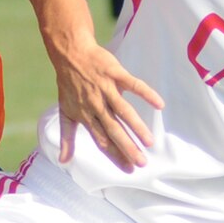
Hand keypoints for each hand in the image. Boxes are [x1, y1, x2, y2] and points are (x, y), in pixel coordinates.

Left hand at [50, 35, 159, 171]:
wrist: (70, 54)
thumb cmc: (68, 84)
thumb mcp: (66, 113)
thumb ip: (67, 138)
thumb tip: (63, 162)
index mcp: (87, 116)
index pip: (102, 140)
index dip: (115, 155)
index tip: (129, 169)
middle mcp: (96, 105)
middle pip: (113, 130)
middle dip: (127, 147)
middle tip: (142, 163)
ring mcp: (106, 89)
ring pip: (123, 111)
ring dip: (137, 127)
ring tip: (150, 142)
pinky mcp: (115, 73)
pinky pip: (133, 84)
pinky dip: (146, 94)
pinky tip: (159, 104)